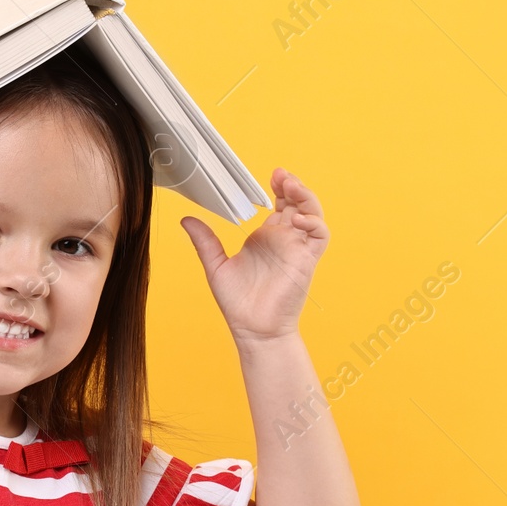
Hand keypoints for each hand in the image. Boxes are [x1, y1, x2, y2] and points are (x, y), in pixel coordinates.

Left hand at [179, 167, 329, 343]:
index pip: (279, 204)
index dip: (279, 188)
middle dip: (293, 186)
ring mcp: (297, 249)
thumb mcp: (216, 265)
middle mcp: (284, 240)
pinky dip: (314, 223)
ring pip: (313, 214)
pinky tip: (299, 218)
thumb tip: (186, 219)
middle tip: (281, 175)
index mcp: (265, 238)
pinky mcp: (306, 261)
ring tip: (291, 187)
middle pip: (298, 203)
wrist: (253, 330)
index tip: (270, 176)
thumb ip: (205, 241)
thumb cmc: (238, 303)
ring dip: (306, 198)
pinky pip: (320, 236)